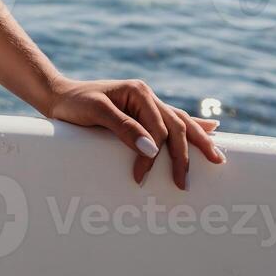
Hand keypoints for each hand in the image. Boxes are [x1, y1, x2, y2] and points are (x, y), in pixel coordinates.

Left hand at [46, 77, 224, 188]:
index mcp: (139, 92)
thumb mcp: (95, 112)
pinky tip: (212, 128)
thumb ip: (123, 128)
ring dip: (199, 139)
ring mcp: (147, 103)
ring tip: (217, 157)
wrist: (58, 96)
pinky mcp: (143, 111)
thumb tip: (151, 149)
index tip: (140, 177)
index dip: (154, 155)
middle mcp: (147, 96)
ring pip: (180, 122)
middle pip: (176, 126)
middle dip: (185, 155)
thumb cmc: (73, 104)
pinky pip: (172, 120)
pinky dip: (192, 125)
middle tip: (185, 183)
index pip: (158, 128)